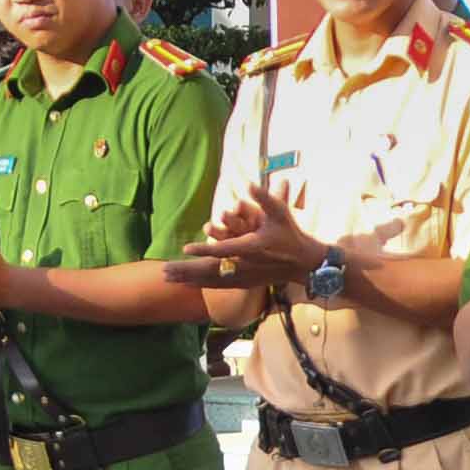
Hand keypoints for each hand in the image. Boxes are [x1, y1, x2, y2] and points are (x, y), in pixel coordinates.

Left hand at [165, 184, 327, 292]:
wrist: (305, 263)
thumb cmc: (291, 235)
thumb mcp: (281, 212)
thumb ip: (265, 198)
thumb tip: (250, 183)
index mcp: (252, 247)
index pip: (225, 250)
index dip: (205, 250)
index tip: (186, 249)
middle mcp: (246, 265)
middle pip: (211, 270)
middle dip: (186, 271)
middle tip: (164, 271)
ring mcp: (244, 277)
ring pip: (211, 281)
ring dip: (189, 279)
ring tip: (167, 278)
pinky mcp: (244, 283)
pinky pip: (218, 285)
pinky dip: (200, 284)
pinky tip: (186, 284)